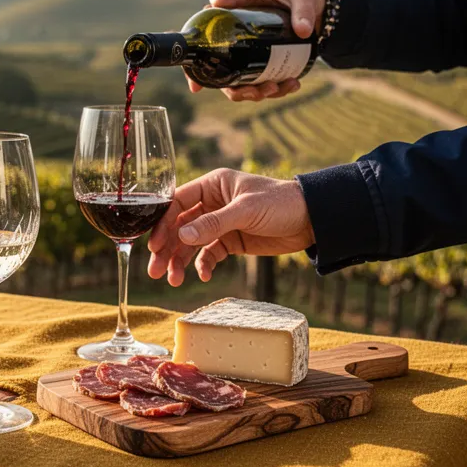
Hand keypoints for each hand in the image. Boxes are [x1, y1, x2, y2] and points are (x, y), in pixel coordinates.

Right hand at [147, 169, 314, 285]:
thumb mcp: (245, 211)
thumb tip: (181, 237)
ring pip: (191, 243)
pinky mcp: (231, 241)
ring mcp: (221, 223)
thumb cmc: (280, 203)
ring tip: (173, 280)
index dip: (163, 224)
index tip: (153, 246)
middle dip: (167, 248)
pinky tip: (204, 276)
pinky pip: (209, 254)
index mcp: (212, 185)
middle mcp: (212, 203)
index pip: (177, 203)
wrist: (312, 220)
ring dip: (180, 261)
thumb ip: (213, 224)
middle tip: (155, 270)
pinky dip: (204, 265)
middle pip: (180, 226)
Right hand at [186, 0, 324, 101]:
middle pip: (224, 74)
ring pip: (243, 83)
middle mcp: (236, 40)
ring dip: (257, 93)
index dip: (194, 70)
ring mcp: (252, 55)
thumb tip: (302, 31)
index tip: (196, 87)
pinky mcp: (268, 64)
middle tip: (257, 92)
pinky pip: (266, 82)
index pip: (203, 46)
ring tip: (279, 87)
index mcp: (229, 19)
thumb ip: (292, 6)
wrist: (316, 4)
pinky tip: (292, 84)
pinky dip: (279, 89)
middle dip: (237, 91)